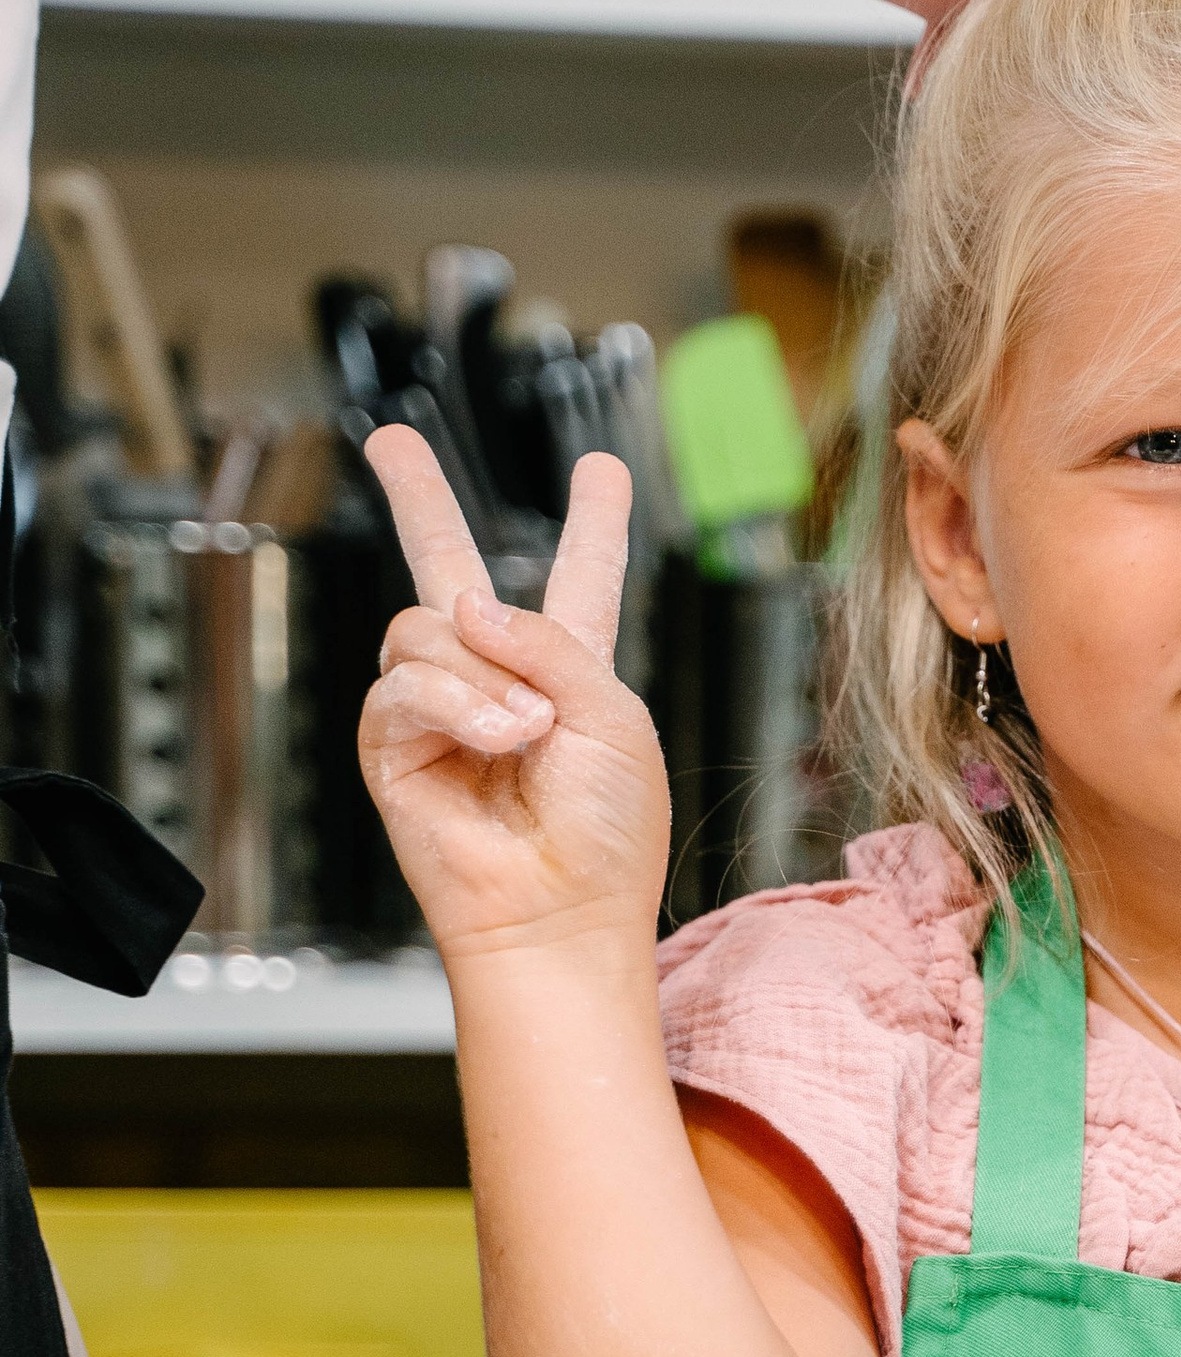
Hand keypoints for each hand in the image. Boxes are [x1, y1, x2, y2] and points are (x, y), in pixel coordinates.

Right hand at [358, 428, 669, 964]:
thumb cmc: (607, 835)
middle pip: (448, 566)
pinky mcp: (396, 745)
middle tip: (389, 442)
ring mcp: (442, 709)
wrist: (561, 914)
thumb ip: (550, 641)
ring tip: (528, 734)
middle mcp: (500, 679)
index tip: (601, 469)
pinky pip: (405, 683)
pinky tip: (497, 741)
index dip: (593, 524)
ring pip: (429, 627)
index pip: (581, 580)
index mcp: (571, 670)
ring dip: (485, 678)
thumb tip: (467, 603)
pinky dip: (456, 706)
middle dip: (416, 497)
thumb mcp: (613, 715)